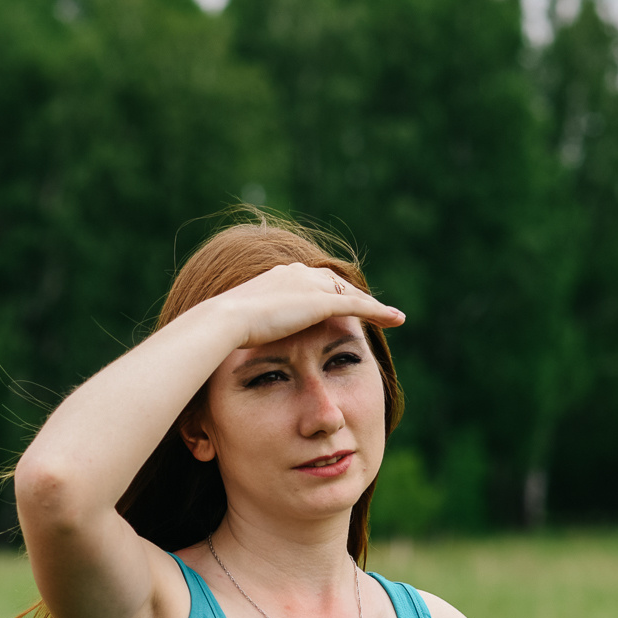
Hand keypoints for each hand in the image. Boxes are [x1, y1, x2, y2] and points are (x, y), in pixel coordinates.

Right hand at [194, 262, 404, 352]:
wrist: (223, 321)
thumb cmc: (221, 329)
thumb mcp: (234, 325)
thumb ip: (245, 328)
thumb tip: (233, 343)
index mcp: (276, 277)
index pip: (310, 282)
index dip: (325, 293)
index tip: (333, 306)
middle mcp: (296, 274)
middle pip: (333, 282)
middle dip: (351, 294)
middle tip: (369, 309)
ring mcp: (309, 287)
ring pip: (350, 293)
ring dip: (372, 305)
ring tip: (391, 316)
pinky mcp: (321, 302)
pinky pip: (358, 306)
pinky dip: (379, 311)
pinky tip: (397, 320)